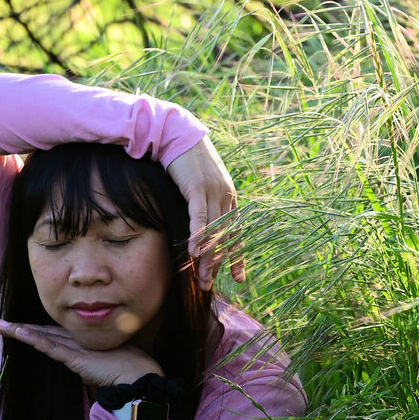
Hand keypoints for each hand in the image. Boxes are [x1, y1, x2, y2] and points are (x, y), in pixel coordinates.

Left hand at [0, 321, 162, 387]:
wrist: (138, 376)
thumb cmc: (126, 373)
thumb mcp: (102, 369)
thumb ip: (92, 368)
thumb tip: (88, 376)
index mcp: (82, 343)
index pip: (53, 335)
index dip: (36, 331)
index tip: (20, 327)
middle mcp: (76, 341)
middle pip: (43, 332)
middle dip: (22, 327)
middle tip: (2, 323)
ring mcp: (74, 347)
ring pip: (41, 336)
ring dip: (20, 330)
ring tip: (1, 325)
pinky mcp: (74, 356)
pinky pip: (49, 346)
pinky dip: (32, 338)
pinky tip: (18, 332)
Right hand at [167, 136, 241, 288]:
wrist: (180, 135)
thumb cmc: (186, 162)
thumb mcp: (200, 185)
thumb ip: (204, 204)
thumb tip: (199, 225)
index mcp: (229, 198)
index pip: (236, 232)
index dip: (236, 256)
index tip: (238, 278)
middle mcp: (226, 197)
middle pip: (225, 236)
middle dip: (218, 263)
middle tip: (209, 284)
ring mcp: (214, 192)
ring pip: (214, 231)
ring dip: (207, 256)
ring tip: (202, 277)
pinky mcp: (198, 188)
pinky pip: (199, 217)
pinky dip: (197, 235)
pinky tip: (193, 251)